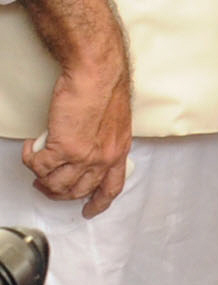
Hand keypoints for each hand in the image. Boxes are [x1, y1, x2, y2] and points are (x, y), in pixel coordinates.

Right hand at [24, 59, 131, 216]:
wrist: (97, 74)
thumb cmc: (105, 88)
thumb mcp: (115, 122)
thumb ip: (104, 140)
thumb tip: (89, 149)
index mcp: (119, 150)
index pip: (112, 187)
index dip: (98, 203)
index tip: (89, 210)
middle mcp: (104, 158)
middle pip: (78, 191)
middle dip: (58, 191)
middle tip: (46, 182)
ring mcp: (85, 156)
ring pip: (55, 184)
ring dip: (41, 177)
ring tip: (37, 163)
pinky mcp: (64, 149)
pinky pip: (39, 166)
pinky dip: (31, 158)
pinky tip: (32, 147)